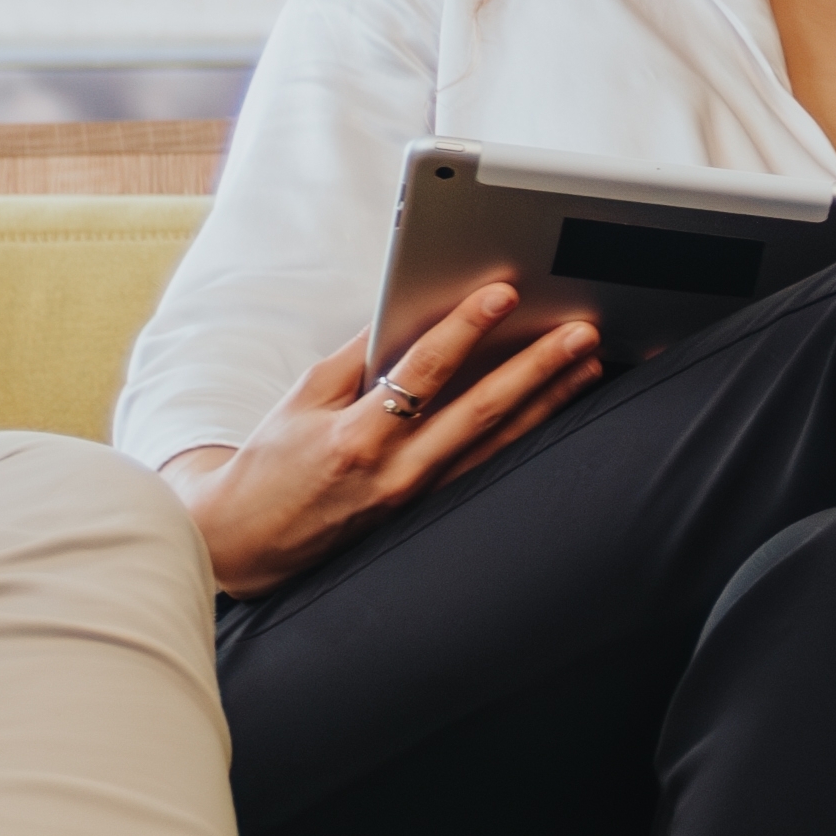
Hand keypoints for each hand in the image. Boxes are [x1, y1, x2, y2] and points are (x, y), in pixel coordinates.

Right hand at [179, 277, 602, 594]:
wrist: (248, 542)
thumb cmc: (272, 463)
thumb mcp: (304, 398)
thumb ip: (360, 355)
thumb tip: (410, 309)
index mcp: (358, 435)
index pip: (423, 371)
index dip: (466, 328)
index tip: (503, 293)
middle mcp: (396, 470)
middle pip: (480, 411)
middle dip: (535, 367)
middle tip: (579, 332)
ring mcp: (417, 497)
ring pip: (497, 443)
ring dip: (547, 400)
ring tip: (587, 364)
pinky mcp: (426, 510)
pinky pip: (485, 466)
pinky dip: (523, 433)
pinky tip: (553, 407)